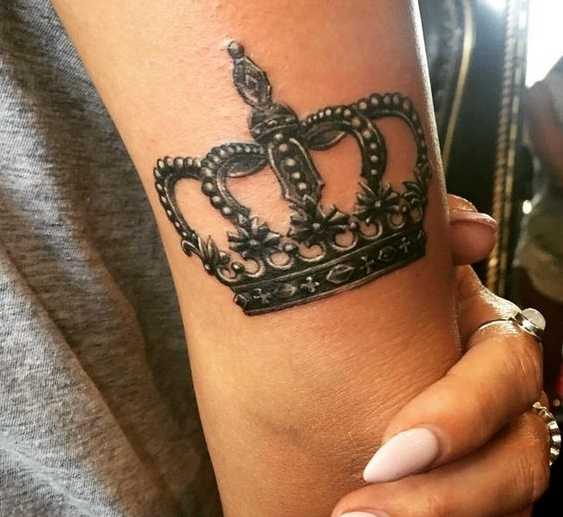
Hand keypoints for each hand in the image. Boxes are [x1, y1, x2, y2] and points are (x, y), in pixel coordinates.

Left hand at [332, 196, 550, 516]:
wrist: (353, 354)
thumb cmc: (382, 305)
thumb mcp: (407, 270)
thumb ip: (435, 244)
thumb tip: (474, 231)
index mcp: (491, 343)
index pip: (507, 375)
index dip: (460, 415)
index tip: (385, 450)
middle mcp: (505, 402)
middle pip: (519, 460)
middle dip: (445, 495)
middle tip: (356, 512)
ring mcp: (491, 452)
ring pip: (502, 504)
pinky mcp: (465, 491)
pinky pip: (471, 515)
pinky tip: (346, 515)